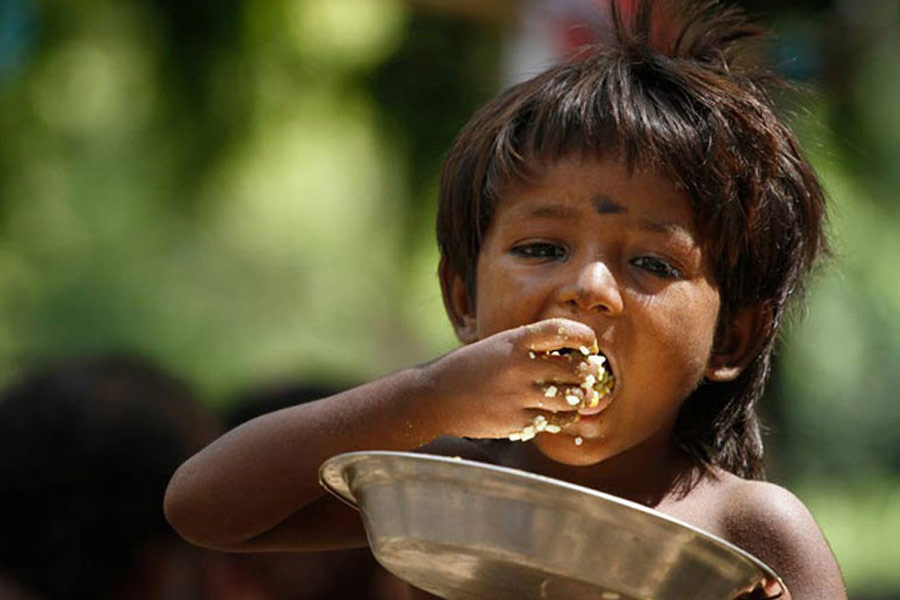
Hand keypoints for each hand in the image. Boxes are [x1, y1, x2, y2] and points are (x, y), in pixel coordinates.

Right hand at [423, 318, 602, 439]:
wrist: (436, 396)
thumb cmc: (471, 367)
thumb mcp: (498, 345)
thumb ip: (531, 347)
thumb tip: (572, 353)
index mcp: (515, 341)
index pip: (562, 330)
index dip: (584, 336)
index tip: (588, 344)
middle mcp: (520, 367)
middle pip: (576, 369)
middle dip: (590, 371)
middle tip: (591, 372)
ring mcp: (519, 396)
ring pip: (572, 399)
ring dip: (581, 397)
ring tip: (580, 394)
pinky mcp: (518, 422)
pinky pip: (556, 420)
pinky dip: (564, 417)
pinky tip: (561, 411)